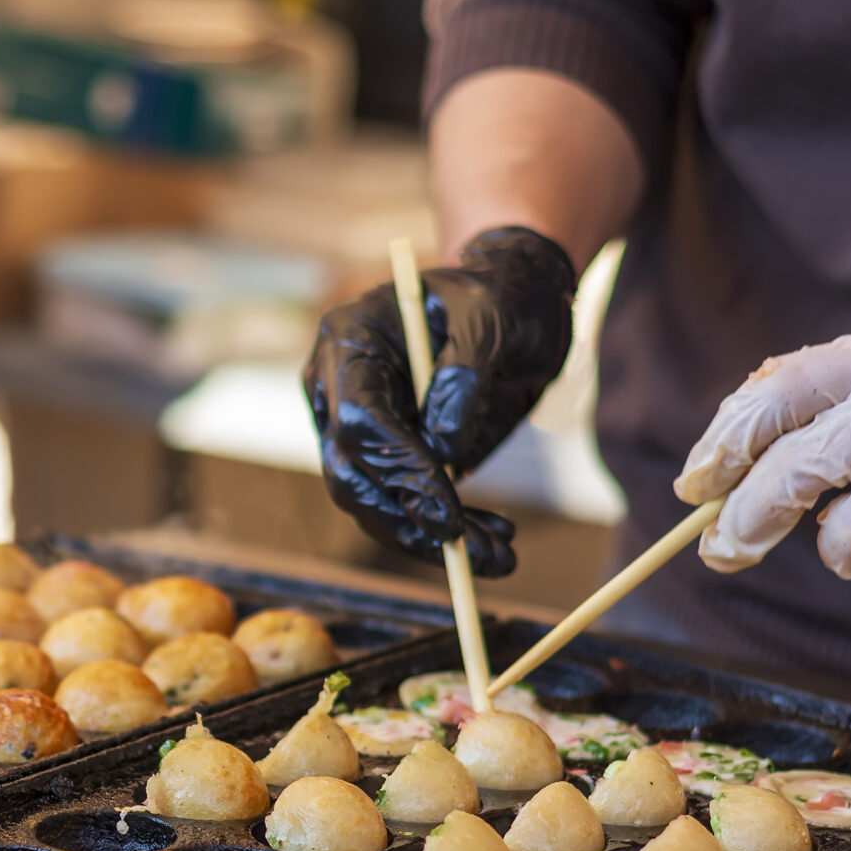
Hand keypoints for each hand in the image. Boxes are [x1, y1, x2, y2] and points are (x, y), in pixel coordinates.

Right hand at [303, 226, 579, 576]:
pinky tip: (493, 540)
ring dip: (431, 538)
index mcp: (351, 340)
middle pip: (352, 473)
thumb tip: (444, 450)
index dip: (399, 471)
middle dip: (411, 520)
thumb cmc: (497, 295)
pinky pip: (401, 505)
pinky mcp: (386, 455)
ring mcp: (356, 425)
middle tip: (475, 553)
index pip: (359, 420)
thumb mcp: (491, 318)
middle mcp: (338, 388)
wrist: (511, 301)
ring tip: (499, 554)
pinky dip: (443, 530)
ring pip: (374, 503)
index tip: (449, 513)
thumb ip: (466, 376)